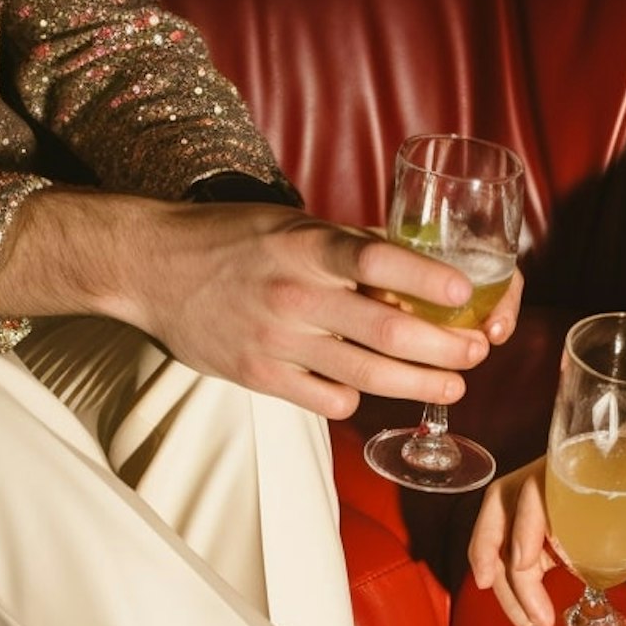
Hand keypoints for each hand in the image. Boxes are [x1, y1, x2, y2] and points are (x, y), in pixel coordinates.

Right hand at [0, 189, 519, 416]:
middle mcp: (296, 293)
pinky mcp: (262, 377)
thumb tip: (415, 259)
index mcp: (306, 245)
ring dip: (421, 386)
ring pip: (368, 378)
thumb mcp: (290, 222)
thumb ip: (349, 243)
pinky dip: (357, 402)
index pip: (380, 261)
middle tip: (475, 355)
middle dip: (444, 351)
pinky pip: (329, 403)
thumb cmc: (230, 240)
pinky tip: (365, 393)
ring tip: (452, 387)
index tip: (466, 296)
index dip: (429, 282)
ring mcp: (279, 340)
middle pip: (388, 334)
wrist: (151, 267)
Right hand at [467, 359, 625, 625]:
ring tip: (531, 624)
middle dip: (505, 571)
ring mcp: (573, 478)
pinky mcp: (582, 494)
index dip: (520, 535)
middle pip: (507, 508)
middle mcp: (575, 461)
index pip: (532, 489)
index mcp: (602, 454)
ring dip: (505, 570)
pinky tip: (535, 601)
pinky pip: (535, 524)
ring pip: (510, 517)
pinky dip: (522, 563)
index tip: (528, 576)